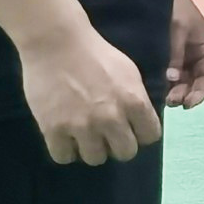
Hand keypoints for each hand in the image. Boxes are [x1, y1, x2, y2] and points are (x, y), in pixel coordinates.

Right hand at [19, 20, 158, 166]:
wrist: (57, 44)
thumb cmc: (96, 54)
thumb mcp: (130, 73)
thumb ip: (137, 99)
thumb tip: (141, 120)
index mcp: (134, 102)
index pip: (150, 136)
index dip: (142, 134)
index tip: (132, 129)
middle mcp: (111, 118)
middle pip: (125, 152)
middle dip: (119, 145)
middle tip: (108, 136)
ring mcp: (81, 126)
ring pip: (95, 159)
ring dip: (91, 149)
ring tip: (84, 136)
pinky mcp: (53, 129)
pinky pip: (63, 157)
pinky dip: (65, 151)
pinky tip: (65, 139)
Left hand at [164, 0, 203, 110]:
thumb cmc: (172, 4)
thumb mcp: (176, 28)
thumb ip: (175, 54)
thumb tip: (172, 79)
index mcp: (203, 47)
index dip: (200, 93)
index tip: (185, 105)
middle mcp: (192, 53)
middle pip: (193, 81)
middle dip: (183, 93)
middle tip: (166, 101)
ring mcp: (177, 53)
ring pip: (179, 79)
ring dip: (172, 89)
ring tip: (158, 95)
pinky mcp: (162, 52)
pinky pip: (165, 71)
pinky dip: (161, 81)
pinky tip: (151, 85)